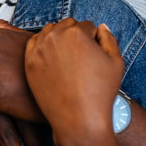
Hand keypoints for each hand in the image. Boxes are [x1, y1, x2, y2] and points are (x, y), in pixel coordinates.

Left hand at [25, 18, 123, 137]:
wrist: (78, 120)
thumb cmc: (100, 93)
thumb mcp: (116, 62)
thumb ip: (109, 39)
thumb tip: (101, 27)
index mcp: (77, 32)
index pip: (87, 26)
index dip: (94, 39)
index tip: (95, 54)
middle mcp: (55, 36)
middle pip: (68, 25)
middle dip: (76, 36)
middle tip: (82, 56)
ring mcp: (39, 49)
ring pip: (50, 32)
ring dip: (59, 38)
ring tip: (69, 58)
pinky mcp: (29, 62)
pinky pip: (35, 44)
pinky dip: (43, 46)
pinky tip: (53, 58)